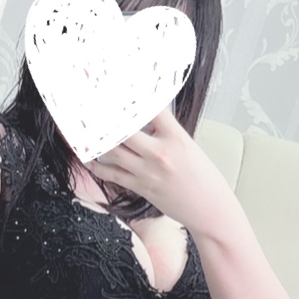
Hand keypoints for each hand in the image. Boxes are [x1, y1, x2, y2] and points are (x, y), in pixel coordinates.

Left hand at [88, 110, 240, 240]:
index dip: (136, 96)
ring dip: (98, 141)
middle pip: (124, 129)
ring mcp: (148, 171)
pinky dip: (99, 166)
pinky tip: (92, 159)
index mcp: (177, 138)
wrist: (210, 210)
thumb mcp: (190, 148)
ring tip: (87, 131)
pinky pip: (112, 174)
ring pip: (113, 151)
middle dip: (106, 118)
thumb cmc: (204, 180)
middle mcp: (160, 153)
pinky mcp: (141, 187)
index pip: (153, 108)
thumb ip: (168, 133)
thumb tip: (146, 121)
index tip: (122, 88)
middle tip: (93, 108)